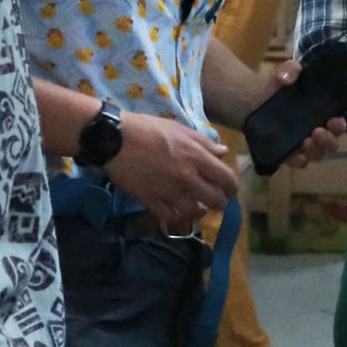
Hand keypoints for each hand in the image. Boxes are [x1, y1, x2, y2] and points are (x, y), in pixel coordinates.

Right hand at [105, 111, 240, 232]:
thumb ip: (204, 143)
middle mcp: (187, 178)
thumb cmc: (148, 129)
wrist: (115, 139)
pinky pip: (170, 217)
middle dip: (220, 202)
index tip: (229, 189)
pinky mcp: (151, 201)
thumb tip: (223, 152)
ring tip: (198, 207)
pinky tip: (178, 211)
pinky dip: (177, 217)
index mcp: (196, 157)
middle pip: (215, 200)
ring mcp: (169, 192)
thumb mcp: (180, 129)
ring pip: (194, 212)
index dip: (232, 187)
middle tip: (215, 200)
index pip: (226, 179)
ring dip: (199, 211)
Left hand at [254, 60, 346, 172]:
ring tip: (305, 142)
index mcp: (323, 114)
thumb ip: (290, 69)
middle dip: (329, 140)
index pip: (338, 124)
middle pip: (331, 143)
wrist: (254, 100)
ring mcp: (302, 144)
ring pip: (316, 155)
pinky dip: (297, 160)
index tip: (335, 120)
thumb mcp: (286, 72)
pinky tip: (294, 154)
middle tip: (318, 131)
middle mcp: (317, 131)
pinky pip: (296, 161)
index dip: (339, 126)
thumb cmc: (279, 87)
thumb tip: (288, 76)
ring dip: (315, 151)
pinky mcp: (286, 153)